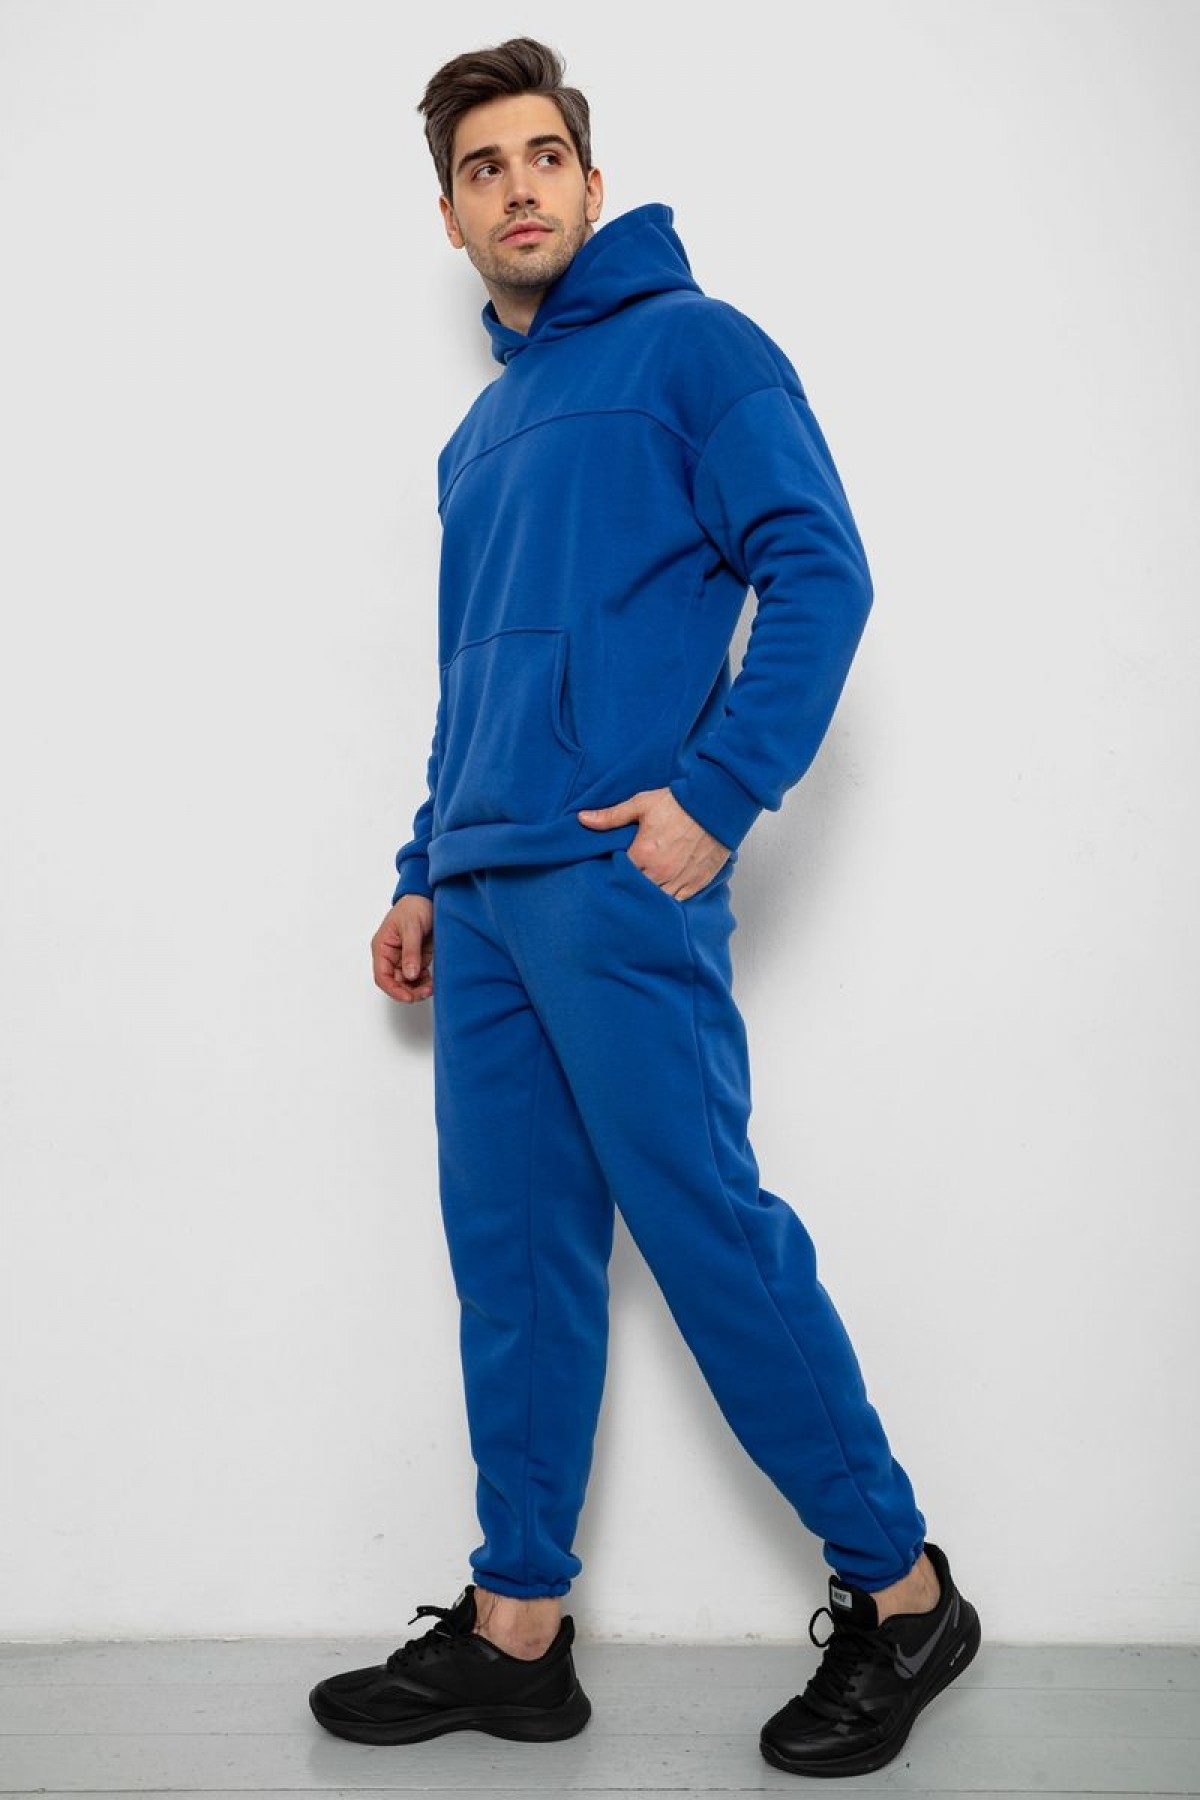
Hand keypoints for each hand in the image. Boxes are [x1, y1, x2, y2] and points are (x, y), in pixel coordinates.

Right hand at [372, 895, 433, 1003]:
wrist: (429, 897)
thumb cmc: (414, 906)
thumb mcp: (411, 928)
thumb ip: (410, 952)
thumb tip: (409, 975)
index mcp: (382, 947)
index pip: (382, 975)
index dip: (393, 989)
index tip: (407, 997)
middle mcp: (391, 955)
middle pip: (395, 982)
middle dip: (408, 991)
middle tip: (424, 993)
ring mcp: (404, 958)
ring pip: (407, 982)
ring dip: (417, 988)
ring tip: (430, 988)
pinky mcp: (418, 958)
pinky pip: (418, 977)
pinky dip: (424, 982)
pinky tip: (431, 983)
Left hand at [577, 789, 730, 899]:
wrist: (716, 803)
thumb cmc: (679, 802)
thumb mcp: (641, 804)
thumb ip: (611, 817)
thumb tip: (582, 819)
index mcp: (644, 854)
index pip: (619, 874)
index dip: (615, 872)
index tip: (614, 867)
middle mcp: (661, 871)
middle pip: (637, 890)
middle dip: (631, 886)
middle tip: (628, 879)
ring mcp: (680, 879)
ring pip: (658, 899)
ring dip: (651, 894)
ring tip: (647, 885)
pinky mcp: (697, 882)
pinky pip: (679, 901)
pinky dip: (671, 897)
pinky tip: (665, 889)